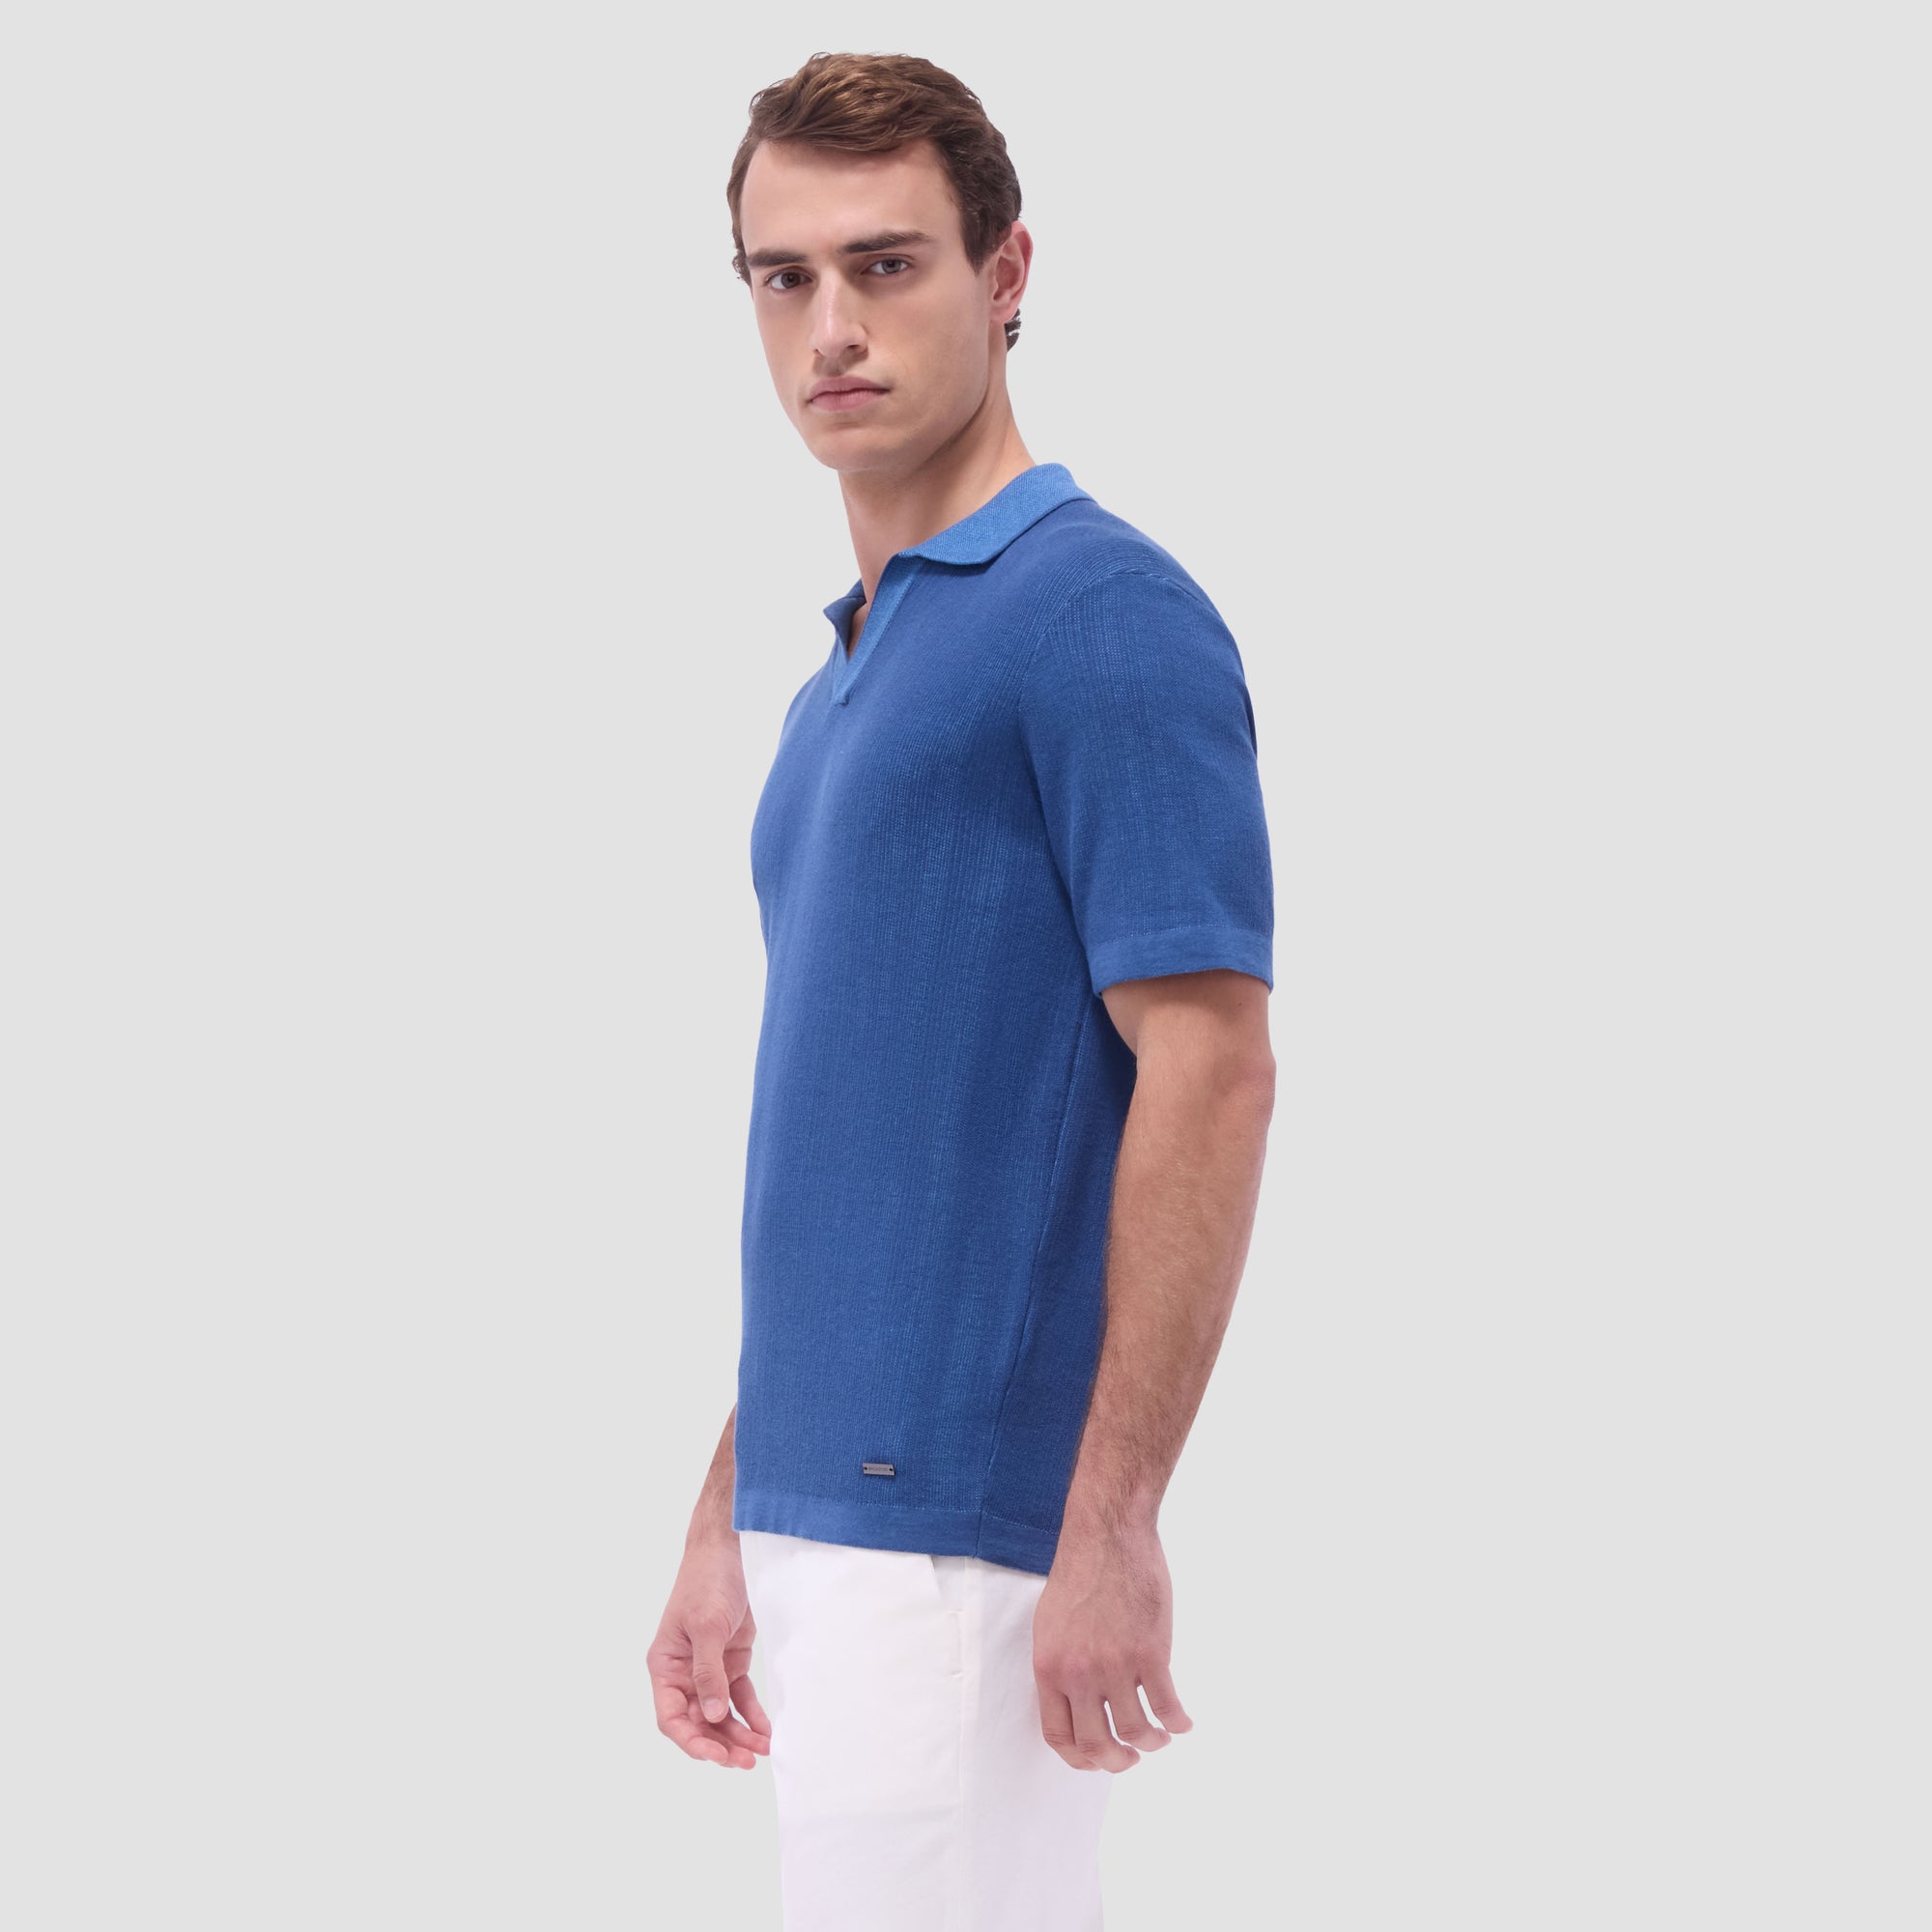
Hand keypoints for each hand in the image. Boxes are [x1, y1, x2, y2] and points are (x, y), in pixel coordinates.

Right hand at [648, 1532, 771, 1769]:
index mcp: (665, 1665)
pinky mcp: (731, 1660)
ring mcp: (708, 1668)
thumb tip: (710, 1715)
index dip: (691, 1741)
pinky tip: (766, 1730)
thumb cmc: (707, 1581)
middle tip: (747, 1761)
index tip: (716, 1755)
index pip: (671, 1717)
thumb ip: (707, 1673)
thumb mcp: (706, 1626)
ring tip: (763, 1750)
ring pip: (720, 1714)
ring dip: (739, 1734)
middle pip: (698, 1722)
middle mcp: (683, 1672)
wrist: (731, 1548)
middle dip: (721, 1743)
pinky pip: (739, 1696)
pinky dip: (751, 1714)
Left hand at [1032, 1519, 1192, 1771]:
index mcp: (1049, 1668)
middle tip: (1131, 1758)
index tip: (1098, 1758)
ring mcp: (1116, 1665)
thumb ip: (1060, 1668)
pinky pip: (1167, 1706)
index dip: (1080, 1759)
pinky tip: (1183, 1722)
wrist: (1108, 1535)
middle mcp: (1080, 1674)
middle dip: (1117, 1762)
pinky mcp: (1150, 1653)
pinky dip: (1178, 1722)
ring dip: (1151, 1744)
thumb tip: (1076, 1705)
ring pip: (1136, 1732)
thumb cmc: (1078, 1574)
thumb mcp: (1049, 1625)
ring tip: (1159, 1738)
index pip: (1059, 1736)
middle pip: (1098, 1745)